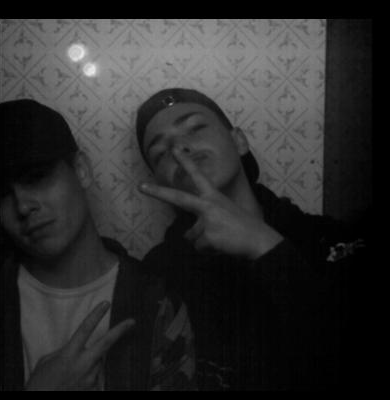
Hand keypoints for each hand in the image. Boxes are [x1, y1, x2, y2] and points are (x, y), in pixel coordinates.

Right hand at [25, 301, 134, 390]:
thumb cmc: (39, 383)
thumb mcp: (46, 362)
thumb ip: (63, 352)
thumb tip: (76, 350)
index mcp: (69, 354)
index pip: (85, 329)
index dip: (96, 315)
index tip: (105, 304)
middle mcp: (83, 364)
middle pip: (106, 344)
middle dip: (119, 331)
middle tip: (131, 321)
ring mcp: (90, 378)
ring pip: (99, 362)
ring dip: (91, 362)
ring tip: (72, 373)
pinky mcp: (92, 390)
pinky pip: (94, 376)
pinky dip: (87, 375)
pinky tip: (74, 382)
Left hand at [139, 148, 283, 259]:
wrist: (259, 239)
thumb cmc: (241, 228)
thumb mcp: (221, 218)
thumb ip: (203, 221)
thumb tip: (187, 236)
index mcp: (213, 197)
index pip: (197, 176)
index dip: (186, 162)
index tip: (174, 149)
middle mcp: (208, 204)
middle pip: (178, 198)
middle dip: (157, 192)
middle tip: (139, 186)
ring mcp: (207, 220)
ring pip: (191, 237)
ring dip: (203, 242)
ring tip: (221, 239)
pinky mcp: (207, 235)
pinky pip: (198, 248)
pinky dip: (208, 251)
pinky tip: (221, 246)